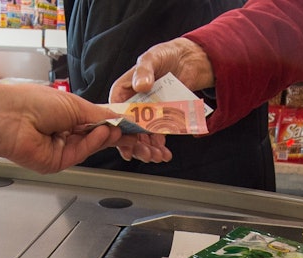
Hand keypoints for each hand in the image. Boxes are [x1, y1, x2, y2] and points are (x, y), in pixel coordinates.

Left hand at [0, 83, 170, 171]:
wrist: (11, 117)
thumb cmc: (35, 103)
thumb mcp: (75, 104)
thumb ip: (99, 115)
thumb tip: (118, 119)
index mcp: (67, 115)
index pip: (97, 123)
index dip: (115, 125)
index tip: (134, 126)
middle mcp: (64, 132)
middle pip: (97, 137)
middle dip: (117, 136)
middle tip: (137, 135)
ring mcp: (61, 149)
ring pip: (92, 146)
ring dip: (108, 138)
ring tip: (122, 131)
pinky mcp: (58, 163)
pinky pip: (81, 153)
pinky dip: (93, 144)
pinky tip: (102, 134)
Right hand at [108, 37, 211, 161]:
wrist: (186, 59)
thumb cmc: (163, 55)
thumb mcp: (151, 59)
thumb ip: (144, 72)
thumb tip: (141, 85)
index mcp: (122, 92)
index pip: (116, 115)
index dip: (120, 131)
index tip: (127, 144)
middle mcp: (131, 105)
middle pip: (129, 130)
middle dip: (137, 145)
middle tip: (147, 154)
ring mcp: (145, 113)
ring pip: (142, 136)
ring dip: (149, 149)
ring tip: (158, 156)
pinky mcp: (159, 117)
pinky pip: (156, 134)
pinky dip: (160, 145)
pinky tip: (165, 151)